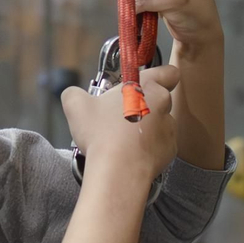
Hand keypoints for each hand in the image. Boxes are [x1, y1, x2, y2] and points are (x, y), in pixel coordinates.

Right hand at [63, 65, 179, 187]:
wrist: (118, 170)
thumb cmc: (101, 133)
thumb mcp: (75, 105)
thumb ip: (74, 93)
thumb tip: (73, 94)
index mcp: (147, 87)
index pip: (169, 72)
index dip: (161, 76)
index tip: (145, 85)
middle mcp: (163, 105)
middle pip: (159, 100)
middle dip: (143, 105)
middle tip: (120, 116)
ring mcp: (169, 129)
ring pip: (159, 123)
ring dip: (145, 128)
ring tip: (123, 139)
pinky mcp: (170, 151)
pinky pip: (159, 145)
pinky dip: (147, 147)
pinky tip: (129, 153)